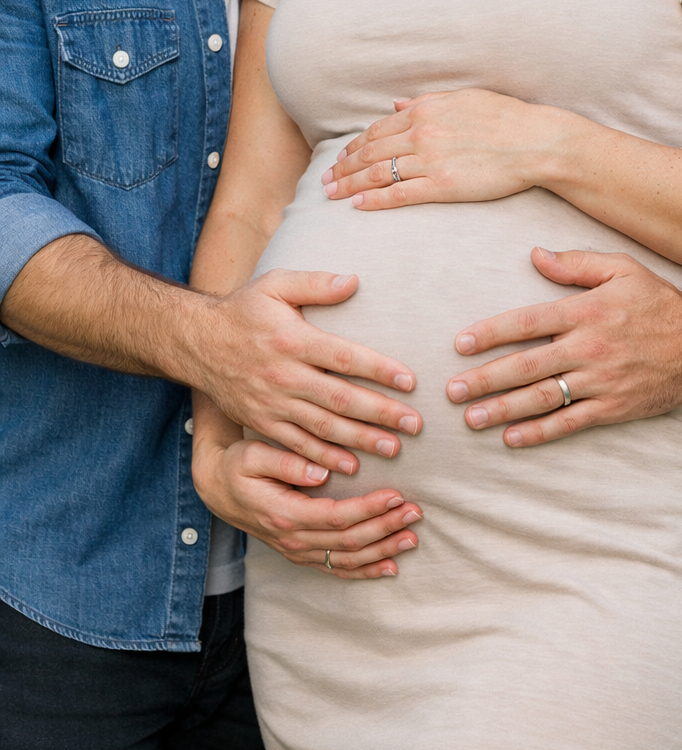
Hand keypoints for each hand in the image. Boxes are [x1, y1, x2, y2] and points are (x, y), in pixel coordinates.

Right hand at [189, 270, 421, 474]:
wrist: (197, 342)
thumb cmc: (244, 310)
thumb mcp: (275, 284)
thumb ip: (315, 283)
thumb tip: (354, 281)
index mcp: (293, 340)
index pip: (344, 357)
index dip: (378, 369)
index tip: (410, 381)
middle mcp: (284, 376)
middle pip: (339, 399)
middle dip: (380, 413)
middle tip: (415, 424)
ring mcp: (272, 403)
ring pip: (322, 428)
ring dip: (360, 440)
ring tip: (394, 448)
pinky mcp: (262, 423)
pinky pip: (297, 446)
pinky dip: (324, 458)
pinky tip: (350, 468)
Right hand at [193, 426, 422, 578]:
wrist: (218, 488)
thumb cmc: (237, 465)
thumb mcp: (253, 456)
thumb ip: (286, 462)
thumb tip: (321, 471)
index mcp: (285, 515)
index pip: (337, 517)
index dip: (369, 508)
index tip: (396, 494)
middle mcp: (293, 540)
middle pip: (349, 542)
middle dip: (385, 528)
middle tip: (416, 512)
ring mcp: (297, 552)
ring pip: (347, 560)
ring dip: (382, 550)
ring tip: (412, 537)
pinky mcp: (301, 554)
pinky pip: (337, 569)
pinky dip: (365, 570)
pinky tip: (390, 566)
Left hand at [321, 90, 570, 209]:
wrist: (535, 141)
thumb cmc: (504, 117)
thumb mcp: (462, 98)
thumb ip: (426, 101)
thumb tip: (395, 105)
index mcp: (425, 111)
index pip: (377, 130)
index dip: (354, 146)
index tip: (341, 158)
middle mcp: (422, 134)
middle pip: (370, 152)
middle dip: (343, 168)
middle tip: (325, 181)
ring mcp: (431, 160)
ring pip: (379, 174)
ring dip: (351, 185)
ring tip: (332, 195)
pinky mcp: (443, 186)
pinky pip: (400, 194)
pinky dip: (376, 200)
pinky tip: (359, 205)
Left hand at [444, 247, 681, 445]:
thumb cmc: (658, 302)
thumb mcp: (621, 269)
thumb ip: (576, 263)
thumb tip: (534, 255)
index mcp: (585, 311)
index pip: (527, 322)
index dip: (491, 333)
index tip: (460, 344)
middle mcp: (589, 348)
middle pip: (527, 366)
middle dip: (485, 379)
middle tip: (452, 390)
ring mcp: (601, 381)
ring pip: (543, 398)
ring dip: (504, 409)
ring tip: (471, 418)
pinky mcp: (614, 407)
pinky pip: (570, 422)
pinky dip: (540, 433)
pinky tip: (511, 438)